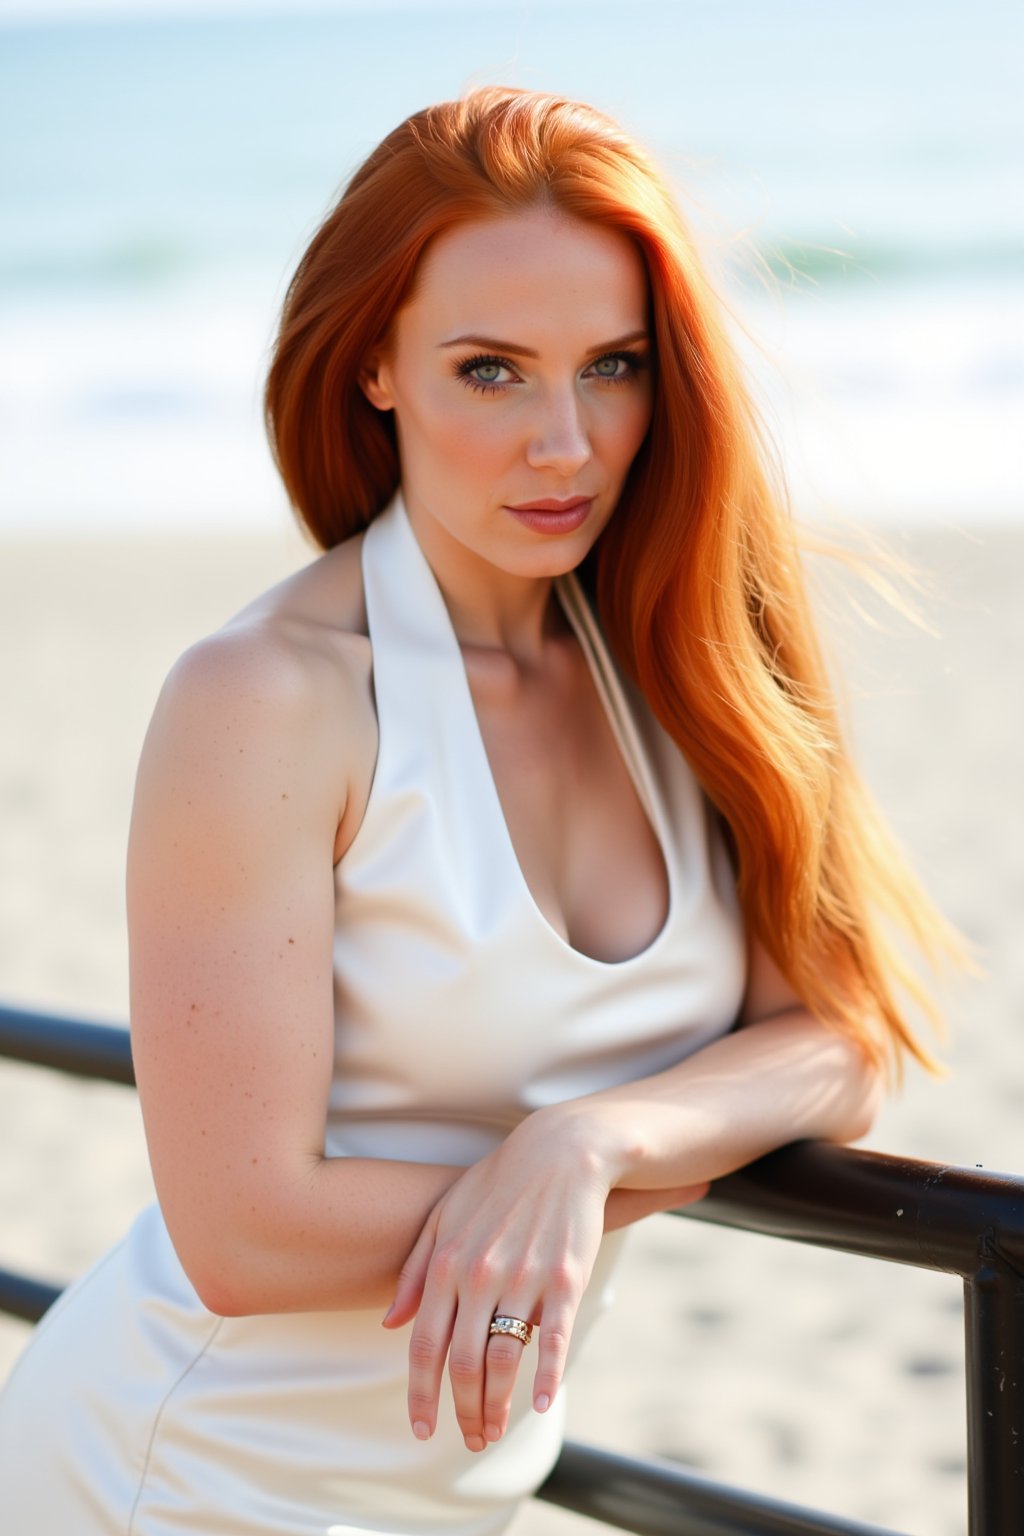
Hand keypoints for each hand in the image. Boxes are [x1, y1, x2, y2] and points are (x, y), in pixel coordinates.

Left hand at [382, 1110, 706, 1451]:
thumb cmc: (499, 1183)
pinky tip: (543, 1404)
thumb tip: (390, 1322)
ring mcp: (524, 1279)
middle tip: (468, 1440)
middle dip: (461, 1411)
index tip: (420, 1428)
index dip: (420, 1393)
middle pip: (462, 1363)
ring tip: (494, 1431)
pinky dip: (547, 1378)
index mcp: (448, 1263)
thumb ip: (416, 1270)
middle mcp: (481, 1275)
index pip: (424, 1344)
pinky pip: (555, 1340)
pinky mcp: (566, 1279)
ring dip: (497, 1406)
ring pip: (503, 1361)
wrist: (561, 1151)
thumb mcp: (445, 1216)